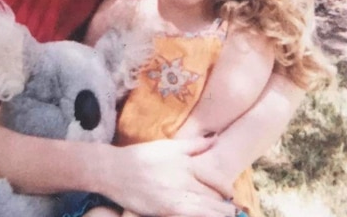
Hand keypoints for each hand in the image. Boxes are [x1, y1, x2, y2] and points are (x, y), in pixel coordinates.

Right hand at [102, 137, 235, 216]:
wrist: (114, 171)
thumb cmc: (142, 156)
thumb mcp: (168, 146)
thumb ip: (194, 145)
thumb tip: (216, 138)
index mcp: (186, 164)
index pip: (216, 179)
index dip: (226, 189)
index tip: (230, 195)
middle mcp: (184, 181)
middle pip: (213, 198)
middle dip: (225, 207)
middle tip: (231, 211)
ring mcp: (175, 198)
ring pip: (206, 211)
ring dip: (217, 214)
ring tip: (224, 216)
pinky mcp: (166, 211)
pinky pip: (191, 216)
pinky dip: (202, 215)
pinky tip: (205, 215)